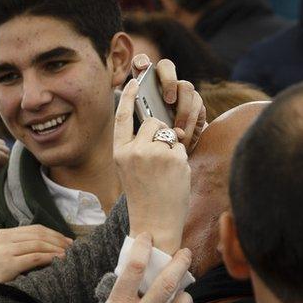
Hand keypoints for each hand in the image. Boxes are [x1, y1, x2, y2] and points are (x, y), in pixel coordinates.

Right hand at [0, 225, 72, 282]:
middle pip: (38, 234)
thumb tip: (43, 247)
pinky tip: (58, 260)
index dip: (53, 233)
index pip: (34, 229)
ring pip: (38, 244)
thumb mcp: (0, 254)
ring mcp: (5, 250)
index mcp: (2, 234)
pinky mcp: (8, 263)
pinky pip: (34, 257)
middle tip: (72, 247)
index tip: (66, 241)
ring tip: (68, 254)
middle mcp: (4, 239)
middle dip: (58, 240)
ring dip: (56, 248)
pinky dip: (49, 257)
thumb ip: (17, 248)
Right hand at [114, 77, 190, 254]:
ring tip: (166, 171)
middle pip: (153, 123)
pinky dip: (182, 159)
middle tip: (159, 160)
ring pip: (169, 133)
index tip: (135, 81)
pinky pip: (182, 147)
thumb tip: (156, 124)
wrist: (154, 222)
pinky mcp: (173, 157)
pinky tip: (174, 176)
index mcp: (120, 153)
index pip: (122, 117)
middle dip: (161, 134)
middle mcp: (134, 150)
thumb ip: (138, 147)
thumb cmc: (145, 197)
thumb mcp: (131, 170)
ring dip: (172, 147)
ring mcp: (153, 153)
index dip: (129, 97)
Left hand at [131, 54, 205, 151]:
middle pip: (167, 66)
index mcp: (143, 85)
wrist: (167, 154)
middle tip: (168, 100)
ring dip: (182, 109)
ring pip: (186, 87)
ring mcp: (180, 91)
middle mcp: (162, 82)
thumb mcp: (136, 132)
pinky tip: (184, 136)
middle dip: (168, 81)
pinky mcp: (195, 103)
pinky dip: (190, 123)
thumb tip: (145, 115)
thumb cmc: (146, 141)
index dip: (141, 61)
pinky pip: (197, 106)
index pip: (140, 63)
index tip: (143, 66)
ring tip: (176, 130)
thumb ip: (137, 119)